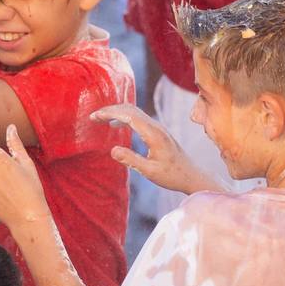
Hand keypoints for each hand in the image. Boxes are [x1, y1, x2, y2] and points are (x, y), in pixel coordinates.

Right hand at [92, 103, 221, 195]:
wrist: (191, 175)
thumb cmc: (172, 175)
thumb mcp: (149, 171)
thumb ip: (131, 160)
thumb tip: (112, 150)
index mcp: (153, 134)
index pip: (128, 115)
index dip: (109, 113)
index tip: (94, 116)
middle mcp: (156, 127)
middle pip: (130, 109)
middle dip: (110, 110)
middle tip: (93, 116)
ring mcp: (158, 128)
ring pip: (134, 112)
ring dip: (116, 113)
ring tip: (100, 119)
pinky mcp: (158, 132)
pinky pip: (138, 118)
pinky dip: (124, 118)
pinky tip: (116, 125)